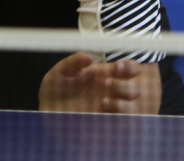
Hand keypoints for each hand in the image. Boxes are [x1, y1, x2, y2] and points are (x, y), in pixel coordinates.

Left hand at [39, 53, 158, 113]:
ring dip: (122, 105)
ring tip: (102, 102)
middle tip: (105, 83)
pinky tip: (100, 113)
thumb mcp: (62, 71)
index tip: (116, 67)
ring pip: (133, 109)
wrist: (48, 111)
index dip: (130, 67)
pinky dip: (116, 119)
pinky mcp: (107, 125)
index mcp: (107, 76)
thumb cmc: (57, 88)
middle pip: (136, 90)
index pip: (131, 70)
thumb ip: (75, 62)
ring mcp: (112, 111)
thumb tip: (90, 57)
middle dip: (124, 86)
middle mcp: (113, 93)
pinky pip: (123, 125)